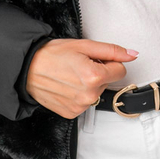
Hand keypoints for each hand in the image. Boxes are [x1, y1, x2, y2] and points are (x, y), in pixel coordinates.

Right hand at [25, 39, 139, 118]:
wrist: (27, 68)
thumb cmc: (52, 54)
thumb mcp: (84, 45)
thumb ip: (112, 51)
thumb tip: (133, 54)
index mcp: (95, 76)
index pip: (121, 70)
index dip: (108, 62)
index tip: (94, 59)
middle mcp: (89, 95)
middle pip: (108, 82)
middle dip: (98, 73)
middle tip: (78, 66)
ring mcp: (80, 106)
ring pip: (97, 93)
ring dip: (88, 85)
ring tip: (70, 76)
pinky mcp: (71, 113)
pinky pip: (85, 103)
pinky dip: (79, 95)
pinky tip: (66, 87)